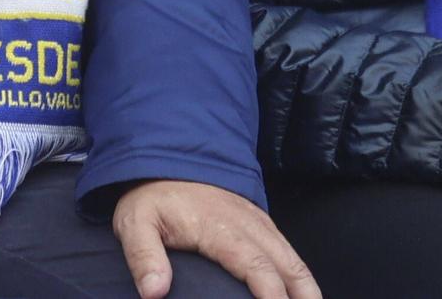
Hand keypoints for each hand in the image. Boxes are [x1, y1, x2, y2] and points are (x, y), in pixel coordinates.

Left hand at [112, 179, 318, 298]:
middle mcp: (245, 223)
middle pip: (284, 264)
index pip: (254, 265)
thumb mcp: (135, 223)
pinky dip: (299, 272)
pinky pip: (286, 248)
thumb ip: (143, 257)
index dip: (271, 294)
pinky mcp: (258, 221)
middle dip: (301, 294)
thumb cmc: (152, 197)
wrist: (164, 157)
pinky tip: (304, 292)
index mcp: (218, 227)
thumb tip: (154, 292)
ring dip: (306, 285)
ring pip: (291, 256)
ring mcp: (256, 221)